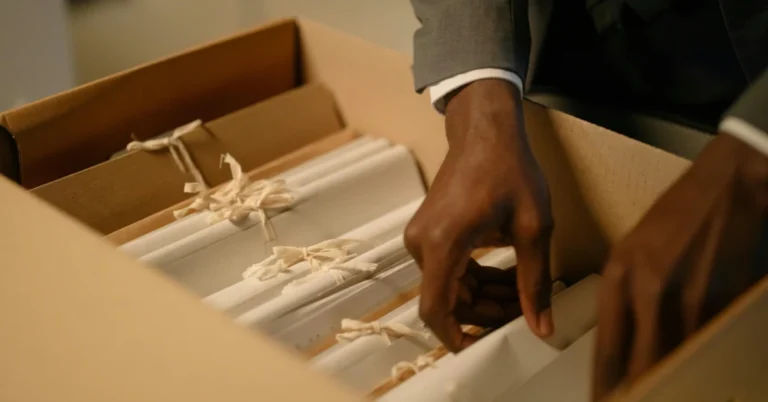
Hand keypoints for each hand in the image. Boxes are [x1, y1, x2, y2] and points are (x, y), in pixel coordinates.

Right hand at [404, 79, 554, 352]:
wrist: (485, 131)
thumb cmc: (509, 168)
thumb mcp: (534, 227)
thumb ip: (533, 281)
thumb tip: (540, 325)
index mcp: (444, 242)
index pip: (436, 308)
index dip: (454, 337)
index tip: (478, 351)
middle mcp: (422, 243)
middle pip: (447, 301)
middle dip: (484, 314)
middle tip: (522, 313)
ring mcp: (422, 238)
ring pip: (448, 288)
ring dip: (483, 297)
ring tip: (520, 294)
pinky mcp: (428, 233)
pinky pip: (448, 271)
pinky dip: (475, 279)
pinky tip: (506, 276)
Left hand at [593, 133, 767, 399]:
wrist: (729, 187)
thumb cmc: (678, 217)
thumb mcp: (633, 249)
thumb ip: (624, 292)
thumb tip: (623, 337)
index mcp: (620, 276)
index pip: (607, 347)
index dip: (603, 382)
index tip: (599, 401)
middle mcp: (648, 291)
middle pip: (636, 363)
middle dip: (630, 392)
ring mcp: (687, 298)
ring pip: (670, 359)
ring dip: (664, 382)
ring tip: (658, 393)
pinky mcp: (721, 300)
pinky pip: (702, 343)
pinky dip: (693, 361)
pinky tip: (690, 370)